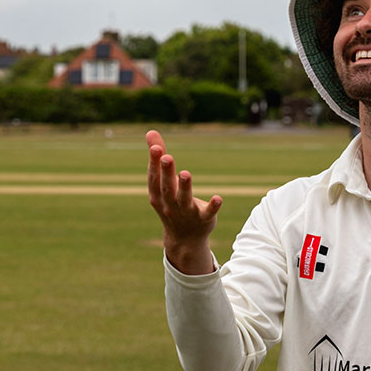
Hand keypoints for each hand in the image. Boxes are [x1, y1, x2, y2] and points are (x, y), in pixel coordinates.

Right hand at [145, 129, 221, 273]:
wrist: (184, 239)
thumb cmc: (171, 204)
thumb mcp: (163, 183)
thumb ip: (158, 158)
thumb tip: (150, 131)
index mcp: (158, 195)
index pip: (154, 178)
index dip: (154, 163)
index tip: (156, 147)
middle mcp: (169, 205)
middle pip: (167, 187)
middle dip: (166, 172)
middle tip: (167, 157)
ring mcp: (186, 213)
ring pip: (184, 199)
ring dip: (185, 187)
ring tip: (186, 173)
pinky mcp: (203, 219)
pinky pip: (207, 213)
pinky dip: (213, 206)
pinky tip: (219, 198)